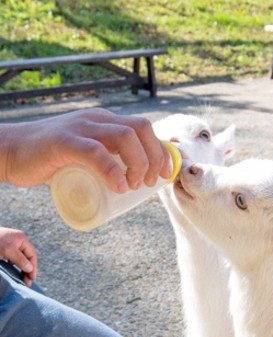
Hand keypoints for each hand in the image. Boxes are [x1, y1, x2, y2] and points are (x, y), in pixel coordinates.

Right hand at [0, 108, 172, 193]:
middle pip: (140, 129)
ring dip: (139, 163)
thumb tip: (135, 183)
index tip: (164, 175)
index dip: (161, 151)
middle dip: (155, 157)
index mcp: (104, 122)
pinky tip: (120, 187)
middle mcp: (96, 119)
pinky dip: (113, 170)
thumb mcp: (86, 156)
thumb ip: (106, 160)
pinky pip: (96, 151)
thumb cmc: (51, 160)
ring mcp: (80, 127)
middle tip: (150, 183)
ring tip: (135, 186)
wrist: (10, 152)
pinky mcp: (63, 141)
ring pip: (125, 136)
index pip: (144, 128)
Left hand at [0, 227, 37, 285]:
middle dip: (27, 270)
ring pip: (19, 260)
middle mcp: (17, 241)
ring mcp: (9, 245)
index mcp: (21, 238)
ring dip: (20, 270)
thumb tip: (30, 269)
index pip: (32, 255)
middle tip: (26, 283)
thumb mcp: (8, 250)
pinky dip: (13, 267)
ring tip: (21, 279)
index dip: (34, 267)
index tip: (31, 279)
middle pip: (26, 258)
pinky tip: (12, 273)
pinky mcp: (2, 249)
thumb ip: (20, 260)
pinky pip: (11, 260)